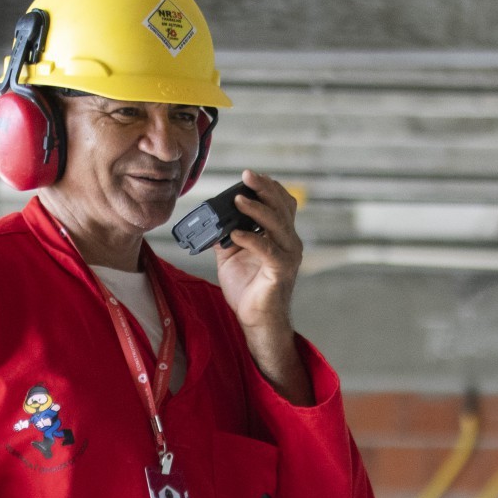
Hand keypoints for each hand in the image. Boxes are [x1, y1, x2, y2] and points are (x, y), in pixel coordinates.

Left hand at [217, 170, 312, 404]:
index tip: (249, 176)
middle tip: (246, 176)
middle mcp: (288, 242)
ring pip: (278, 224)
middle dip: (264, 188)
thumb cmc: (247, 289)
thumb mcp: (231, 256)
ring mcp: (287, 256)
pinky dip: (251, 239)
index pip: (281, 203)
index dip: (268, 187)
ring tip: (239, 199)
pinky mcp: (280, 272)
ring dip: (257, 210)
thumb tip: (209, 219)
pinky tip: (235, 233)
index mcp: (279, 235)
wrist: (256, 320)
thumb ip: (224, 235)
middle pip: (282, 207)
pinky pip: (267, 250)